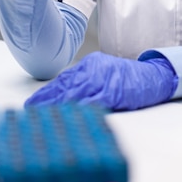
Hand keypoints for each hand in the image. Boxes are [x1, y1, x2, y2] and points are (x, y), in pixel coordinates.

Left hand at [25, 52, 177, 110]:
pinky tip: (66, 116)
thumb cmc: (126, 78)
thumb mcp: (102, 72)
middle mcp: (94, 69)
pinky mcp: (111, 92)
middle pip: (65, 86)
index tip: (32, 103)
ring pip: (74, 94)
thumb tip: (62, 95)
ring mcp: (102, 80)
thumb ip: (84, 81)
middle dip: (46, 100)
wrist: (151, 76)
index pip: (63, 80)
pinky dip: (77, 109)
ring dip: (56, 106)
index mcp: (90, 64)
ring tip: (42, 116)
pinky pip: (90, 102)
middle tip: (30, 111)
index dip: (46, 93)